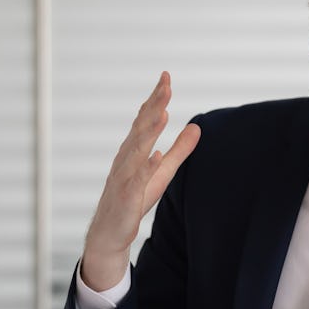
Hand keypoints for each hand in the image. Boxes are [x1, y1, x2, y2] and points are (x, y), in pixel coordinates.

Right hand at [81, 72, 200, 290]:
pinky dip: (145, 167)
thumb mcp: (164, 171)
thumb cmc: (135, 198)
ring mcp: (124, 176)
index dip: (156, 98)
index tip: (166, 76)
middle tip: (165, 84)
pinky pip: (136, 180)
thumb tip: (196, 127)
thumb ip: (180, 150)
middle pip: (141, 127)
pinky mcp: (126, 196)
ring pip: (137, 149)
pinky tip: (154, 155)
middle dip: (153, 105)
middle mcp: (126, 158)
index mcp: (135, 149)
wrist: (111, 232)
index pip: (146, 118)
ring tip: (162, 112)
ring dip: (149, 130)